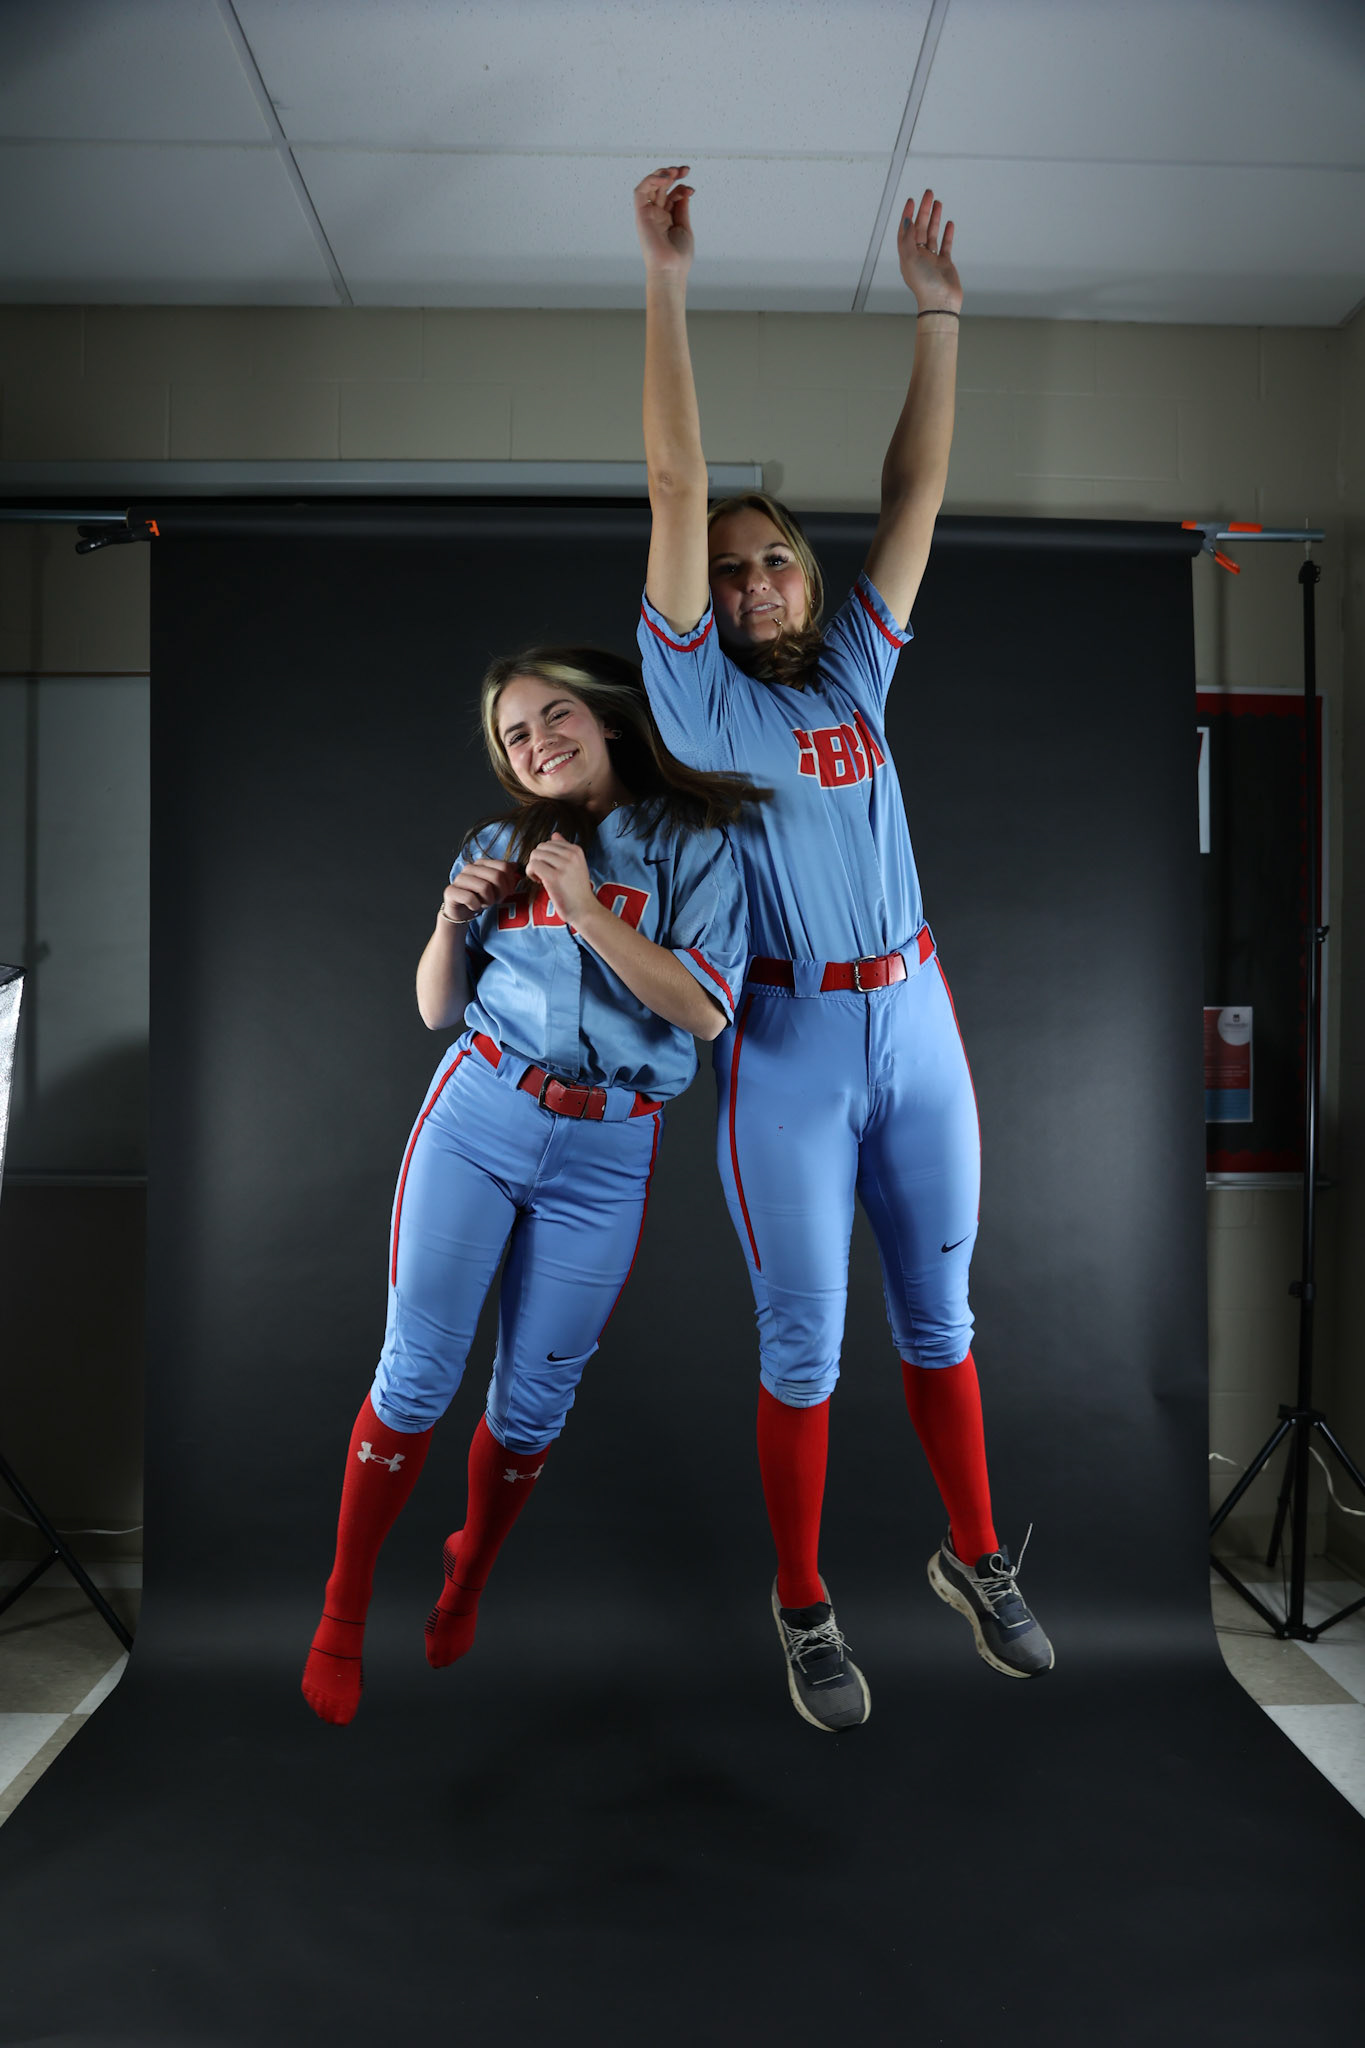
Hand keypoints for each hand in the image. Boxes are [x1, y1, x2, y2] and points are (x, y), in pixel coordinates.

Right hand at [442, 857, 521, 925]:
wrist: (461, 912)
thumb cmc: (480, 897)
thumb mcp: (496, 886)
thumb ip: (506, 875)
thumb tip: (516, 866)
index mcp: (481, 863)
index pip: (505, 866)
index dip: (510, 882)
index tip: (507, 892)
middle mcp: (469, 868)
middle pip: (497, 876)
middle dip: (501, 892)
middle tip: (496, 900)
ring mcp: (459, 878)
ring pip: (485, 887)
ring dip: (489, 900)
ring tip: (484, 903)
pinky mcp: (451, 891)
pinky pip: (471, 898)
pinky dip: (476, 906)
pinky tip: (474, 906)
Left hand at [523, 833, 596, 927]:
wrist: (584, 909)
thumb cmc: (577, 890)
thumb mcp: (576, 865)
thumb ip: (565, 849)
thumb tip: (555, 834)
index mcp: (576, 850)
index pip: (550, 842)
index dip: (545, 855)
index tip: (550, 868)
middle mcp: (571, 855)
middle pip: (541, 847)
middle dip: (537, 860)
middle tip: (543, 874)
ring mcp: (563, 866)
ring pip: (535, 855)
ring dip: (533, 867)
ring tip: (540, 878)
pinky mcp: (554, 877)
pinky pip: (533, 865)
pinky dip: (530, 873)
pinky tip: (538, 881)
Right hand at [634, 164, 693, 277]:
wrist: (671, 270)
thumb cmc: (679, 256)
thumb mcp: (684, 226)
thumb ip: (681, 207)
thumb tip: (683, 190)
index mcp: (667, 218)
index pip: (671, 194)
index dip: (681, 187)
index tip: (692, 189)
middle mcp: (656, 214)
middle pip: (661, 187)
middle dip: (673, 174)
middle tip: (685, 169)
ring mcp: (648, 214)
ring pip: (650, 186)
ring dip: (662, 174)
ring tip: (675, 171)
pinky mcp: (641, 215)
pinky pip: (640, 192)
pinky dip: (650, 180)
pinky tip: (664, 178)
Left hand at [897, 190, 961, 312]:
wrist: (940, 302)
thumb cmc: (924, 283)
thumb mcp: (910, 258)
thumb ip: (907, 238)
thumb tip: (907, 220)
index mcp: (907, 255)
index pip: (905, 230)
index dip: (907, 215)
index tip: (912, 200)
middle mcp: (918, 256)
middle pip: (919, 228)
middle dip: (923, 210)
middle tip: (928, 193)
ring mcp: (931, 259)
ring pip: (932, 234)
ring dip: (934, 218)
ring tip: (938, 202)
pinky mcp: (944, 264)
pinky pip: (945, 245)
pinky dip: (947, 233)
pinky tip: (949, 223)